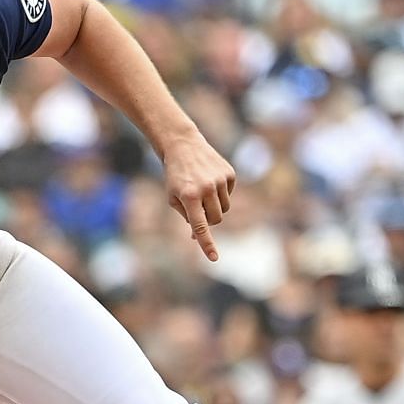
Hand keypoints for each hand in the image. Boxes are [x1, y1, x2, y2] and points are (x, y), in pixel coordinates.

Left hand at [161, 133, 234, 261]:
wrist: (183, 145)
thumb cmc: (175, 176)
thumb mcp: (173, 197)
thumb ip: (186, 217)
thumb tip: (198, 236)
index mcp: (189, 197)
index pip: (200, 227)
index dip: (207, 244)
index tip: (214, 258)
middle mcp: (207, 189)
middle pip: (216, 219)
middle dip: (208, 219)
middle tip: (198, 209)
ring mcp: (220, 180)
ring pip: (224, 209)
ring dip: (215, 207)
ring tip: (202, 192)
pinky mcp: (229, 173)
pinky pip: (229, 194)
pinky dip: (220, 193)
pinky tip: (209, 180)